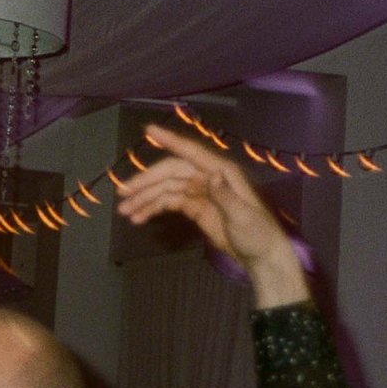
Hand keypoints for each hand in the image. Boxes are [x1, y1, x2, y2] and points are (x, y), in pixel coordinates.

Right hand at [119, 124, 305, 306]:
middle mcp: (208, 177)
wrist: (263, 257)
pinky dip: (153, 208)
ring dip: (145, 198)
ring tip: (125, 212)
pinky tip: (139, 217)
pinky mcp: (195, 207)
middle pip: (170, 173)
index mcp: (222, 173)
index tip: (149, 130)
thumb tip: (212, 176)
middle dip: (145, 182)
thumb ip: (226, 196)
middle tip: (123, 193)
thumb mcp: (244, 217)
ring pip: (166, 189)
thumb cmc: (258, 235)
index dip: (170, 140)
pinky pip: (169, 202)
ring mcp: (200, 192)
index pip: (191, 153)